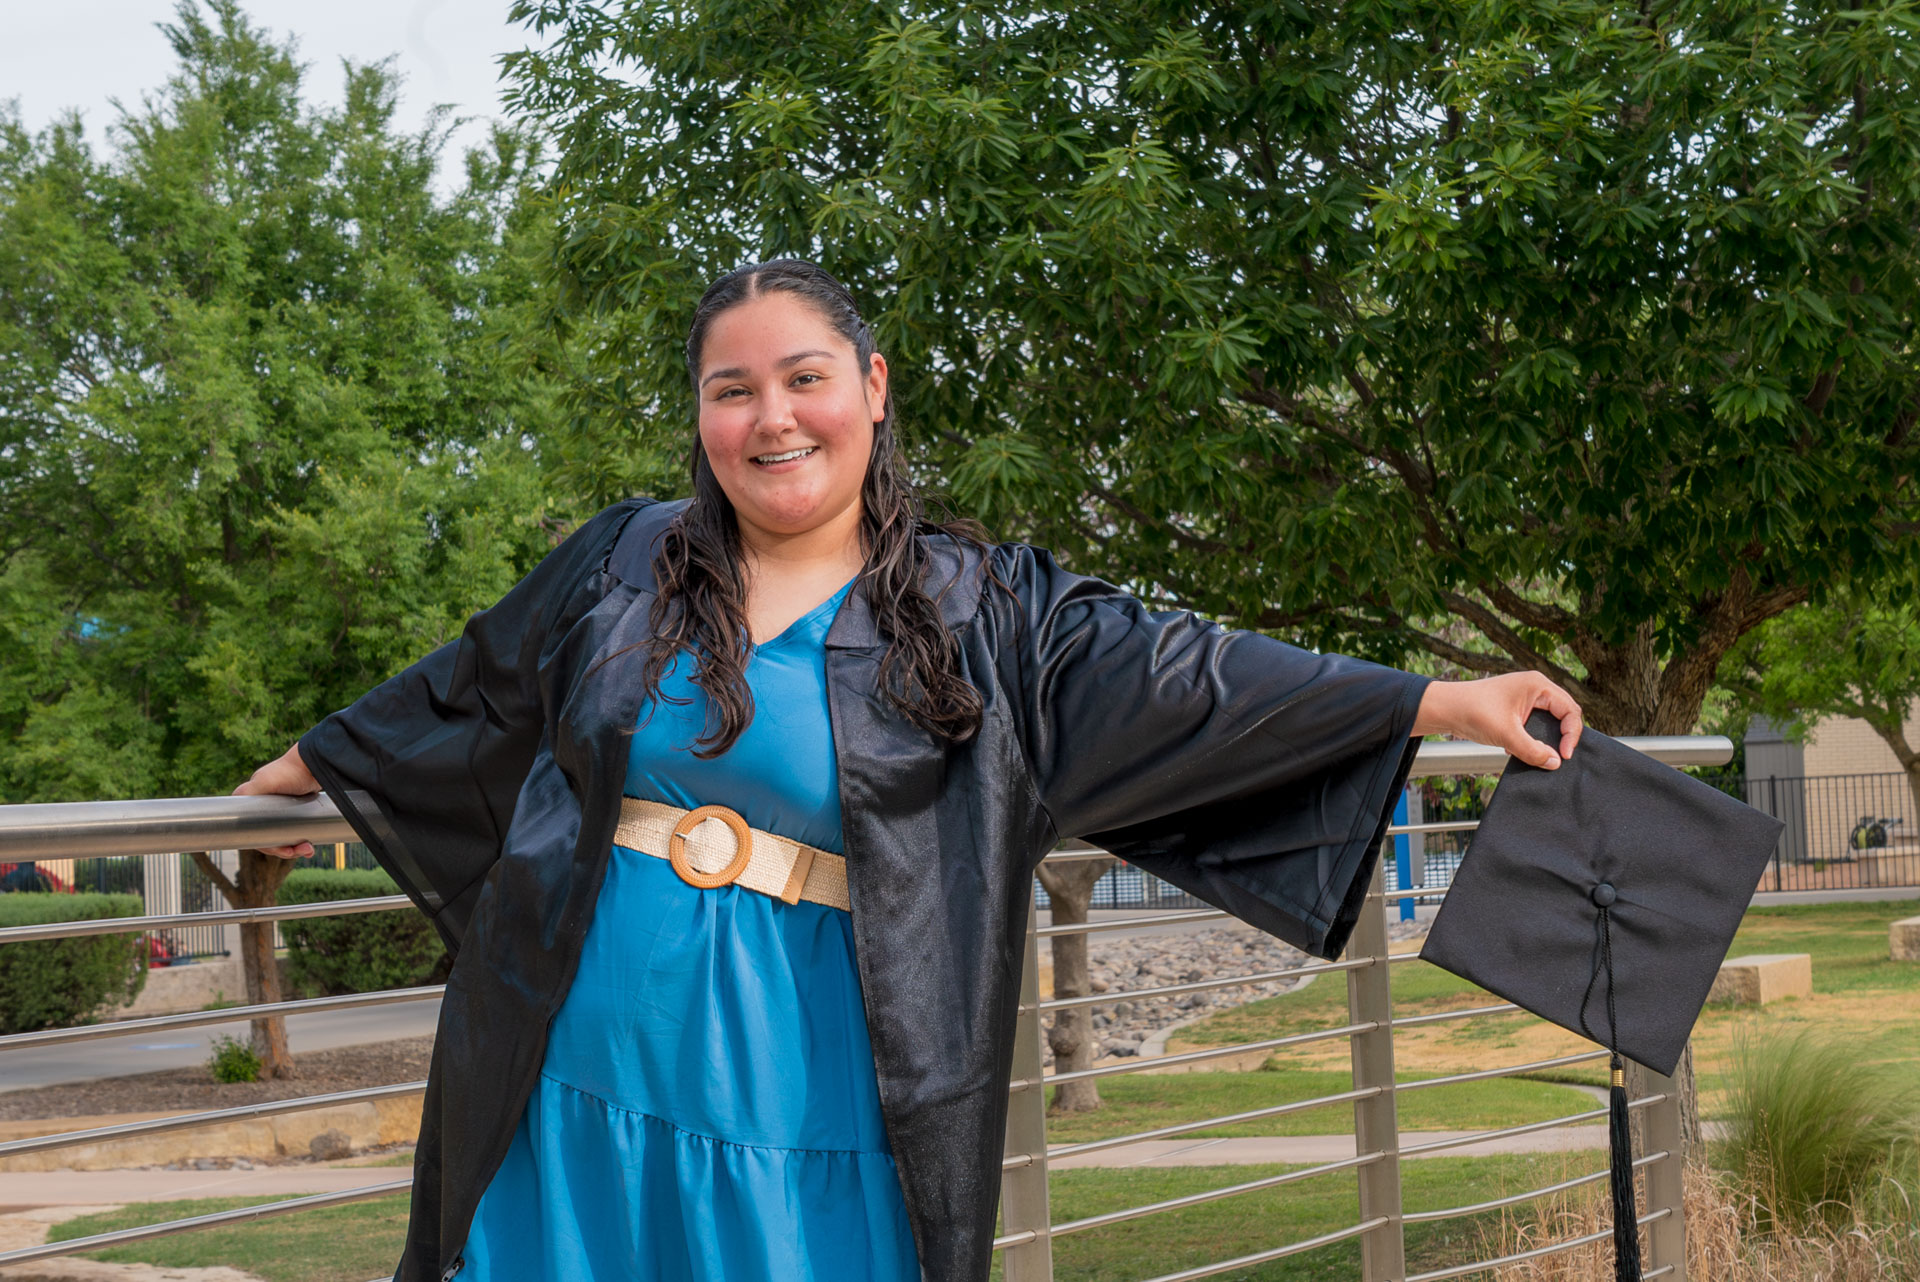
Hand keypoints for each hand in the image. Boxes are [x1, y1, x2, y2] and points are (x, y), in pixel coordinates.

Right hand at [232, 743, 320, 857]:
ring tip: (309, 849)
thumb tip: (233, 810)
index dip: (266, 846)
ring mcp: (279, 809)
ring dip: (295, 847)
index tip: (283, 850)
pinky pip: (295, 830)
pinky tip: (309, 845)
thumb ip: (247, 792)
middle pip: (268, 837)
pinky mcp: (294, 809)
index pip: (251, 833)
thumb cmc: (289, 771)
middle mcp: (261, 806)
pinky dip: (301, 839)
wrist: (315, 762)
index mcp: (249, 802)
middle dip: (284, 849)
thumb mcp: (264, 781)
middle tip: (301, 850)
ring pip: (283, 836)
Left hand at [1411, 672, 1582, 769]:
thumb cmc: (1473, 712)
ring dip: (1545, 738)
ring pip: (1548, 720)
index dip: (1571, 734)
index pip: (1570, 710)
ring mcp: (1524, 696)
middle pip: (1563, 714)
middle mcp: (1534, 687)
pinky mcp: (1515, 707)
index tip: (1564, 756)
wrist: (1444, 709)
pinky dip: (1531, 737)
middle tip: (1558, 757)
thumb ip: (1533, 751)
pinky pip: (1534, 723)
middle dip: (1561, 736)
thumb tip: (1555, 763)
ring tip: (1537, 754)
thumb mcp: (1506, 735)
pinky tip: (1517, 749)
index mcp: (1538, 685)